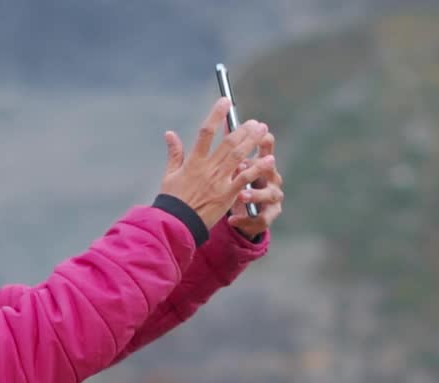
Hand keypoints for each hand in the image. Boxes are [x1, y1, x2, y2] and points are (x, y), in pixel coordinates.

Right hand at [159, 98, 275, 228]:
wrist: (176, 224)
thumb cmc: (172, 201)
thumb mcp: (170, 175)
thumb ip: (174, 153)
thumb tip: (170, 133)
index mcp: (193, 162)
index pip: (205, 132)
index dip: (216, 115)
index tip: (225, 101)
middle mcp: (207, 168)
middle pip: (228, 143)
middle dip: (243, 129)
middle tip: (255, 122)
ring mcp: (218, 181)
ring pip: (238, 156)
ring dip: (252, 142)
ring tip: (263, 132)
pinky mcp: (227, 195)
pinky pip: (245, 179)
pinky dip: (257, 168)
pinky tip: (269, 160)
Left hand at [226, 128, 283, 239]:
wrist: (248, 213)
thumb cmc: (242, 183)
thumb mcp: (236, 166)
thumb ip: (231, 147)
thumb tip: (222, 122)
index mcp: (264, 164)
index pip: (268, 149)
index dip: (265, 141)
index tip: (259, 132)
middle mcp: (272, 179)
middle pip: (271, 169)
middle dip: (259, 166)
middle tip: (243, 164)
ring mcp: (272, 198)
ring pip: (269, 195)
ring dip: (255, 194)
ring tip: (240, 196)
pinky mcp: (268, 216)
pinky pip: (260, 219)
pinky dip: (245, 220)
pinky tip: (231, 220)